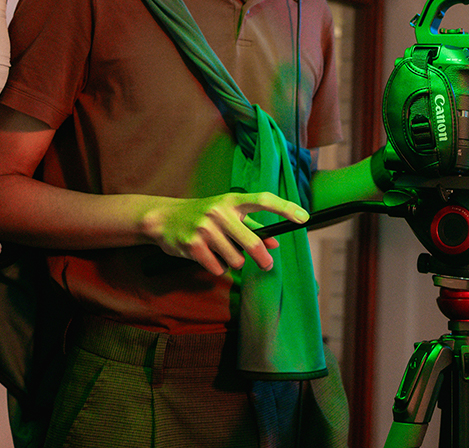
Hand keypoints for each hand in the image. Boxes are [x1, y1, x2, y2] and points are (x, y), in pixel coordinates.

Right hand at [139, 191, 308, 275]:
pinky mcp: (193, 244)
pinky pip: (217, 267)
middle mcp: (220, 211)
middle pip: (252, 241)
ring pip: (235, 259)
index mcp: (232, 200)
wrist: (164, 219)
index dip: (285, 208)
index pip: (263, 200)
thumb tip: (275, 241)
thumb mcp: (227, 215)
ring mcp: (205, 227)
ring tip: (221, 253)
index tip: (304, 217)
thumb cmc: (203, 216)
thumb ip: (252, 226)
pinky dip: (216, 267)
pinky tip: (208, 258)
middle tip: (266, 264)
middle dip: (261, 257)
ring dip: (232, 262)